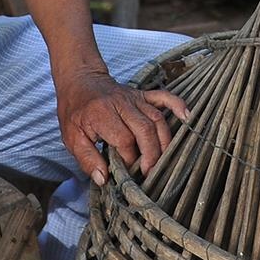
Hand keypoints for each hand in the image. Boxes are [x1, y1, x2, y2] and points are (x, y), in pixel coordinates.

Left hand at [58, 67, 188, 185]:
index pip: (123, 140)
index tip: (127, 172)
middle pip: (145, 130)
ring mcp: (134, 98)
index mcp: (102, 114)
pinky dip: (177, 105)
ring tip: (164, 161)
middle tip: (150, 174)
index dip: (128, 159)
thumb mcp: (72, 137)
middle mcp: (121, 104)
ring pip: (157, 118)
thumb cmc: (75, 111)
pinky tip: (187, 118)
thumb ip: (87, 159)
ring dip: (164, 141)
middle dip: (151, 154)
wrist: (80, 80)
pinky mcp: (142, 94)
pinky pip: (164, 97)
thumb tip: (103, 179)